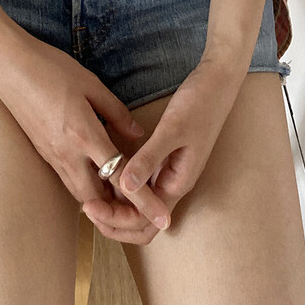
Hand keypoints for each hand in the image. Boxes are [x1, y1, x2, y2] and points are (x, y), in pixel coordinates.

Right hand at [0, 31, 170, 229]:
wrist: (10, 67)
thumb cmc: (52, 69)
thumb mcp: (91, 85)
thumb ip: (117, 113)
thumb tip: (138, 135)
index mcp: (85, 136)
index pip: (120, 178)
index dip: (144, 200)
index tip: (162, 218)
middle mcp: (68, 155)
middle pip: (97, 201)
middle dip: (119, 211)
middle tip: (140, 208)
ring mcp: (52, 156)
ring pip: (80, 194)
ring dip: (101, 200)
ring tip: (122, 198)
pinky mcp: (43, 153)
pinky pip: (68, 180)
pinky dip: (86, 186)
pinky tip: (96, 176)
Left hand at [81, 54, 244, 244]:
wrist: (218, 82)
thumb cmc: (200, 103)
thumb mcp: (173, 129)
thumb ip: (149, 158)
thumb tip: (125, 187)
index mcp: (177, 183)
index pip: (145, 222)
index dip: (116, 221)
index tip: (90, 206)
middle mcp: (172, 183)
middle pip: (141, 222)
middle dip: (113, 221)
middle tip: (86, 206)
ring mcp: (168, 171)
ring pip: (139, 203)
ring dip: (116, 205)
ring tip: (89, 193)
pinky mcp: (164, 156)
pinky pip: (140, 181)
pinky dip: (122, 185)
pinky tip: (105, 172)